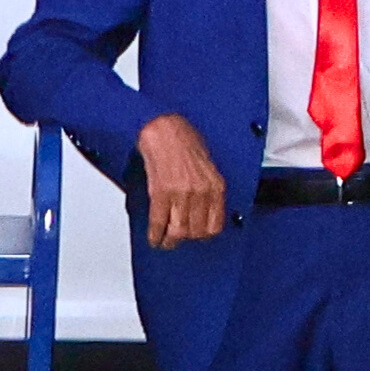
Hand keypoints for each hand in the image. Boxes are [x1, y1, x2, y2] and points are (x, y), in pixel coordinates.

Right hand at [134, 112, 228, 244]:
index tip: (198, 236)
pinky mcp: (161, 193)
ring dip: (169, 241)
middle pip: (196, 231)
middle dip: (186, 240)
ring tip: (165, 242)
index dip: (204, 235)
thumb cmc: (185, 140)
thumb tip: (203, 210)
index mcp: (215, 186)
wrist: (165, 128)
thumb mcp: (208, 167)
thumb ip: (208, 190)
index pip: (215, 224)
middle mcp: (201, 192)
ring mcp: (181, 194)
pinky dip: (155, 234)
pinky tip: (153, 237)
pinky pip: (158, 222)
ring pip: (178, 231)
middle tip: (178, 241)